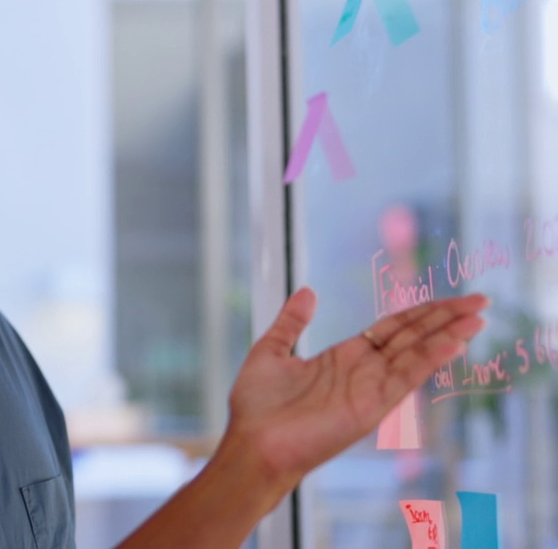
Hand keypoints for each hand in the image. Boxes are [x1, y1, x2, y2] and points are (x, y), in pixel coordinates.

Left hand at [222, 287, 487, 499]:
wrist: (252, 442)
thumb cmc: (256, 405)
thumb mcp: (272, 351)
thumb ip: (292, 322)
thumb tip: (308, 291)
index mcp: (344, 356)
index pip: (393, 328)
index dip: (421, 312)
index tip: (450, 299)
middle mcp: (363, 371)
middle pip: (413, 337)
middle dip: (445, 318)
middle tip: (480, 300)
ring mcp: (370, 388)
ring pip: (417, 354)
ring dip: (448, 335)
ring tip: (477, 317)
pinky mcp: (372, 406)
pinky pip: (405, 378)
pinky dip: (429, 359)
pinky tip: (451, 343)